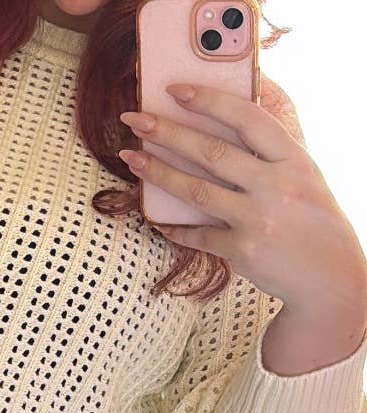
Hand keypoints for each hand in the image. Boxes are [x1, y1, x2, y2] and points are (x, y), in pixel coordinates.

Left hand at [117, 82, 366, 320]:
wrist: (329, 274)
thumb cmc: (310, 218)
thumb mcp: (302, 175)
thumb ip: (269, 152)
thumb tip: (225, 119)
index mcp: (293, 159)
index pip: (247, 119)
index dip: (208, 101)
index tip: (174, 89)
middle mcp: (275, 186)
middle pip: (211, 152)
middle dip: (167, 132)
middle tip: (134, 119)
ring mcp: (257, 220)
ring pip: (195, 191)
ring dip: (157, 173)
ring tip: (130, 157)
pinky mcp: (241, 251)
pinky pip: (196, 235)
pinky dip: (174, 227)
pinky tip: (156, 219)